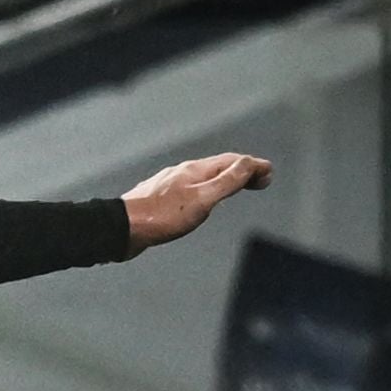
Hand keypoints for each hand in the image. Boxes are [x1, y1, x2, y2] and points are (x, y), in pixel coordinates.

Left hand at [121, 152, 271, 256]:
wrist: (120, 230)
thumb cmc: (161, 217)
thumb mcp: (202, 199)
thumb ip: (228, 181)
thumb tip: (251, 163)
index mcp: (195, 170)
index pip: (232, 161)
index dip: (254, 166)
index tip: (269, 174)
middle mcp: (181, 173)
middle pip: (218, 167)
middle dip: (241, 171)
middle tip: (259, 180)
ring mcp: (167, 185)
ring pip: (201, 178)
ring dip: (223, 180)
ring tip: (236, 187)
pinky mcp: (157, 200)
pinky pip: (188, 190)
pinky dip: (204, 191)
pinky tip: (199, 202)